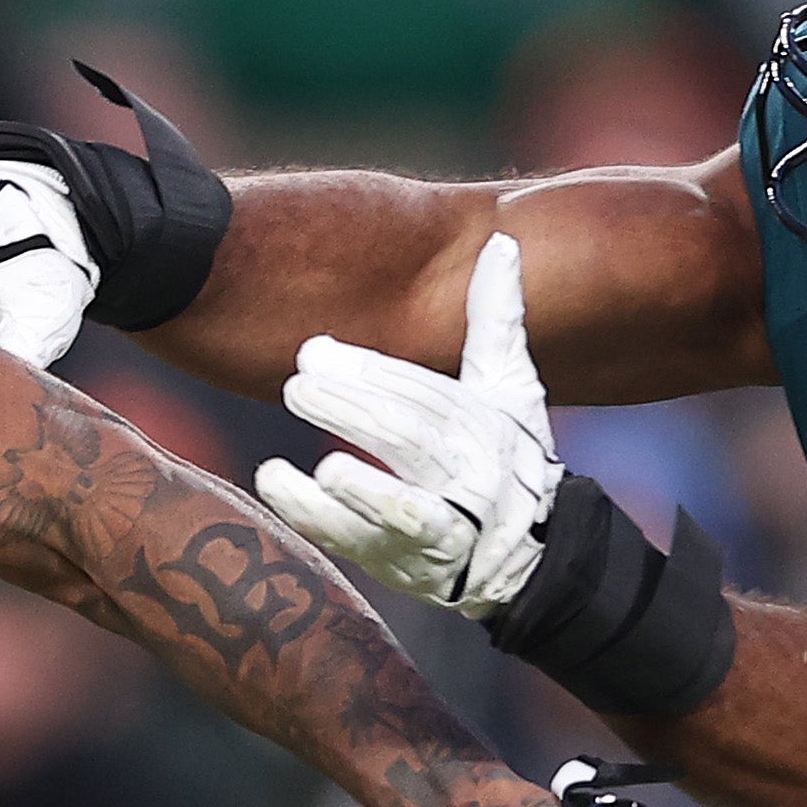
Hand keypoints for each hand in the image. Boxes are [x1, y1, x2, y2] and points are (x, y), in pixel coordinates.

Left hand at [258, 232, 558, 614]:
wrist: (532, 556)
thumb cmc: (510, 459)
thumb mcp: (512, 390)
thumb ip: (498, 322)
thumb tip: (502, 242)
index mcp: (489, 427)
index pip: (429, 398)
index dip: (374, 374)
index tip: (316, 351)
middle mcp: (473, 478)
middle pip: (412, 440)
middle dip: (354, 407)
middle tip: (298, 380)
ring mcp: (445, 528)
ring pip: (396, 502)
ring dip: (346, 471)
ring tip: (300, 431)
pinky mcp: (411, 564)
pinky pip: (365, 544)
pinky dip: (318, 515)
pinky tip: (275, 481)